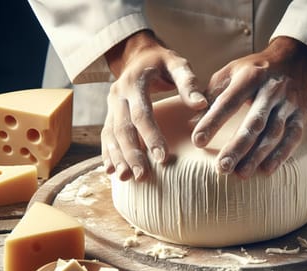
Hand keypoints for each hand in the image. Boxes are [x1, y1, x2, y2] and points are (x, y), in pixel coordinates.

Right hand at [102, 30, 206, 180]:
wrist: (137, 56)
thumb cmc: (161, 62)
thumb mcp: (176, 64)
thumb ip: (187, 82)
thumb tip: (201, 104)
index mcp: (134, 82)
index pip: (141, 113)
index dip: (151, 136)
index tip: (162, 157)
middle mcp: (117, 95)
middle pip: (122, 128)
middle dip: (132, 154)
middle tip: (141, 176)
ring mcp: (110, 106)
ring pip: (110, 135)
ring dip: (117, 158)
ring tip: (126, 178)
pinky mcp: (109, 115)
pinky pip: (105, 136)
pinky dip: (107, 154)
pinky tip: (111, 171)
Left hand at [192, 36, 306, 177]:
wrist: (294, 61)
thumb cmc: (252, 71)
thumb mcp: (229, 73)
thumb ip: (211, 96)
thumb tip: (191, 123)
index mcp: (249, 77)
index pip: (228, 102)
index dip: (212, 122)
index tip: (197, 142)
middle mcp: (272, 89)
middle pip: (253, 123)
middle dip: (237, 148)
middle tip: (222, 168)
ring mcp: (289, 103)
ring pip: (273, 133)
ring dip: (257, 156)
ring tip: (240, 174)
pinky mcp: (301, 115)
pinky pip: (292, 137)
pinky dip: (280, 155)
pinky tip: (266, 170)